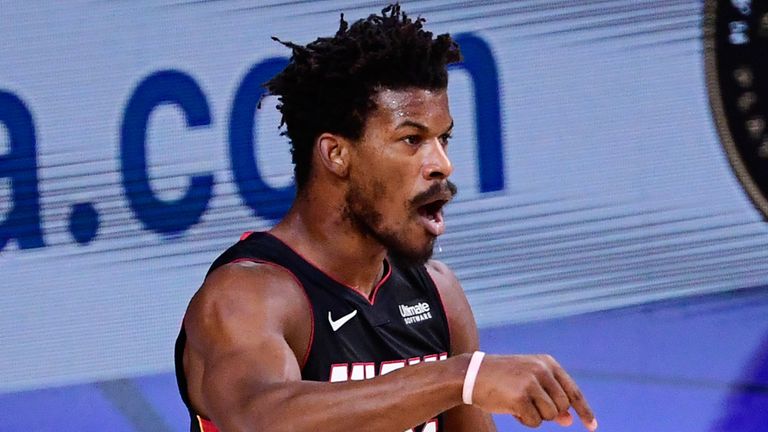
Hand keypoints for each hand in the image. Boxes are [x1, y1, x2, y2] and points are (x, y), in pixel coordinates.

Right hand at [471, 354, 597, 430]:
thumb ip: (550, 398)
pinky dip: (524, 420)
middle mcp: (542, 370)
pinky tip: (511, 409)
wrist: (472, 374)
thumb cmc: (502, 380)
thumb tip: (569, 420)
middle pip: (562, 406)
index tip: (592, 426)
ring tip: (518, 403)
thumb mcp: (529, 383)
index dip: (584, 410)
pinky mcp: (520, 397)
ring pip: (551, 415)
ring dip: (536, 416)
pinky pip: (535, 422)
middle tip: (529, 404)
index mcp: (547, 363)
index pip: (573, 391)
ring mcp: (531, 382)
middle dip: (548, 413)